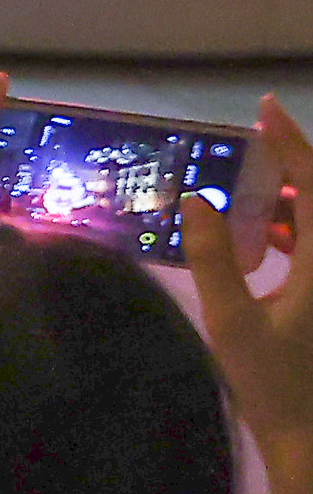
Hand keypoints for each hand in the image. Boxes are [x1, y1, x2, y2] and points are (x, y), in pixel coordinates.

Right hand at [191, 101, 312, 464]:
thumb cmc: (275, 384)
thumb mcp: (232, 321)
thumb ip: (213, 257)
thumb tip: (196, 201)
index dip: (291, 141)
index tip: (262, 109)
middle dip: (290, 168)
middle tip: (245, 155)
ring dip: (292, 202)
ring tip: (245, 197)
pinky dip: (297, 232)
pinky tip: (261, 240)